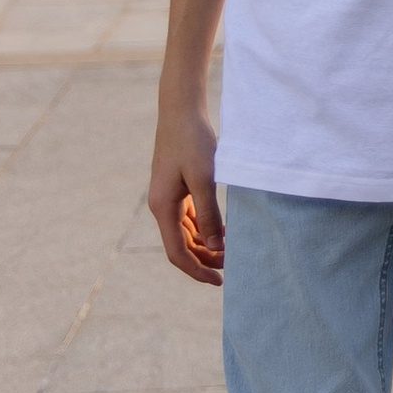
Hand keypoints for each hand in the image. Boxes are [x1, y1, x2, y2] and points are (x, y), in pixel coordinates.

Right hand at [149, 104, 225, 284]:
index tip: (219, 281)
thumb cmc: (193, 141)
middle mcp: (161, 206)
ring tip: (230, 252)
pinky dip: (203, 228)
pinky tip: (222, 229)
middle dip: (204, 260)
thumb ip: (209, 214)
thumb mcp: (204, 179)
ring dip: (205, 245)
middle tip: (232, 268)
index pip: (177, 253)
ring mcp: (167, 197)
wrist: (181, 110)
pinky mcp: (176, 187)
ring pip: (185, 233)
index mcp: (163, 208)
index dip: (197, 270)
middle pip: (181, 246)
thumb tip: (216, 246)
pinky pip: (188, 218)